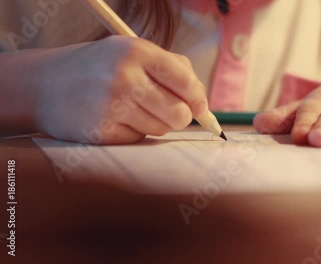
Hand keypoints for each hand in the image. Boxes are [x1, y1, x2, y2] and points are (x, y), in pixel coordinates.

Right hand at [33, 36, 207, 143]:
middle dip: (179, 116)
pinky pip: (138, 139)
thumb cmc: (98, 68)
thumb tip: (201, 101)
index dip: (198, 99)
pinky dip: (132, 132)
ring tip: (130, 108)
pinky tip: (113, 119)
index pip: (186, 81)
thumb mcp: (130, 53)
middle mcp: (124, 77)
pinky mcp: (101, 131)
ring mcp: (111, 106)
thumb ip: (170, 68)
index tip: (200, 108)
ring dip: (154, 123)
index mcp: (136, 51)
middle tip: (166, 111)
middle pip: (179, 113)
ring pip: (161, 129)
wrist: (44, 84)